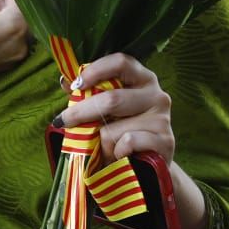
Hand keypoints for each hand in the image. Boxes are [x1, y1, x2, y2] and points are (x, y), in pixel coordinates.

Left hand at [58, 53, 175, 163]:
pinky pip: (126, 144)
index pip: (121, 62)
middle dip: (82, 112)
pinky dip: (116, 153)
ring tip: (106, 149)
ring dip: (102, 143)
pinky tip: (122, 156)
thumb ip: (89, 95)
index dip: (96, 70)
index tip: (77, 85)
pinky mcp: (165, 141)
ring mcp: (162, 118)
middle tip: (63, 121)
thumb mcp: (106, 112)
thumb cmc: (124, 133)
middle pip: (112, 99)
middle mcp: (156, 94)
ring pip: (114, 129)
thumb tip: (65, 81)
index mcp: (142, 79)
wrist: (150, 166)